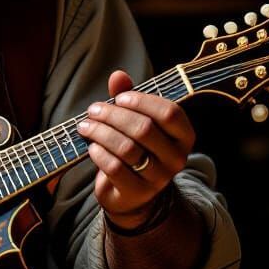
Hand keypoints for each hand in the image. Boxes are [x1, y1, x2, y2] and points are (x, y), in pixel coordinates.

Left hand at [76, 70, 195, 227]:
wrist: (131, 193)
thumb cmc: (135, 147)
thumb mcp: (135, 120)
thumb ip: (128, 96)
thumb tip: (118, 75)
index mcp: (183, 136)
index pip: (170, 113)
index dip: (142, 101)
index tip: (119, 98)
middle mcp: (177, 158)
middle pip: (144, 129)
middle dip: (113, 115)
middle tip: (93, 110)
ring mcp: (159, 178)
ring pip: (127, 148)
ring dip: (101, 132)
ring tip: (85, 126)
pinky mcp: (138, 192)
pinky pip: (115, 168)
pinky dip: (99, 153)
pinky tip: (91, 146)